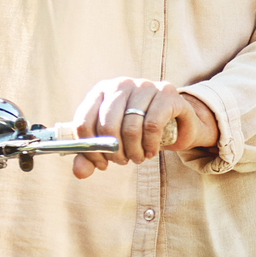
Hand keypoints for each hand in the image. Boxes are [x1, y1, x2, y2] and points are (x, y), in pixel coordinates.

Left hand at [68, 76, 219, 177]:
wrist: (177, 123)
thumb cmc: (138, 131)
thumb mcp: (113, 143)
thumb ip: (93, 155)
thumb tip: (79, 172)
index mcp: (101, 91)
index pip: (83, 121)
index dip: (90, 149)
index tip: (101, 163)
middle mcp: (121, 84)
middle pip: (107, 125)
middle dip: (114, 151)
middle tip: (122, 161)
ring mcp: (144, 86)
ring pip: (130, 127)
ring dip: (133, 151)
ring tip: (137, 157)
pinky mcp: (166, 93)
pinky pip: (152, 125)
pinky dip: (149, 145)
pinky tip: (150, 151)